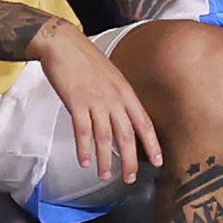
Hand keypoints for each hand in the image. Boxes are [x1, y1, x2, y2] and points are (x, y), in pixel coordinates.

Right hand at [31, 23, 163, 183]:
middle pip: (127, 136)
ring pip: (105, 137)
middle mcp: (114, 98)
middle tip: (129, 179)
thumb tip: (120, 115)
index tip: (159, 162)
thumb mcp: (110, 75)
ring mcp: (95, 101)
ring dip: (106, 160)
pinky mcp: (76, 102)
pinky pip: (82, 131)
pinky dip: (84, 149)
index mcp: (125, 91)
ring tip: (104, 176)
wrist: (63, 43)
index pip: (144, 122)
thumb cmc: (84, 58)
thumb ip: (117, 95)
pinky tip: (85, 161)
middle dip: (130, 161)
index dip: (152, 144)